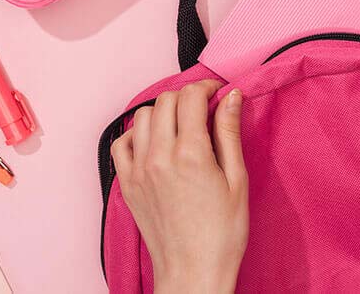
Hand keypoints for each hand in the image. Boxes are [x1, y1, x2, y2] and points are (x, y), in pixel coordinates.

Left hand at [111, 81, 247, 293]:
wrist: (193, 273)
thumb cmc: (222, 234)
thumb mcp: (237, 180)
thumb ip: (230, 133)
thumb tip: (231, 97)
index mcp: (191, 154)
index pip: (190, 96)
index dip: (206, 87)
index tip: (218, 94)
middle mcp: (159, 157)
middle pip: (165, 101)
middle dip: (187, 97)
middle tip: (204, 109)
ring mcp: (138, 170)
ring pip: (143, 116)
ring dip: (163, 112)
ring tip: (181, 125)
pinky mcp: (127, 184)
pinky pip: (122, 142)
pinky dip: (137, 133)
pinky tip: (155, 141)